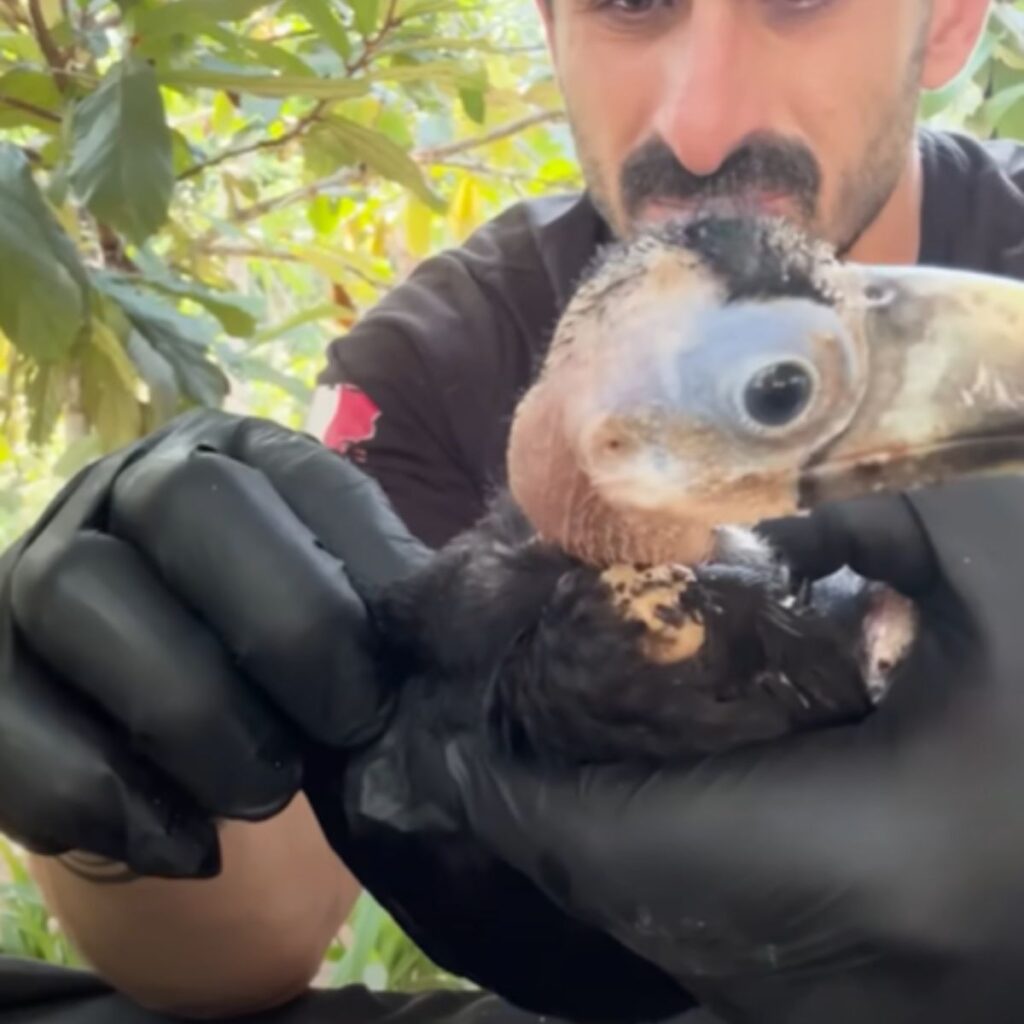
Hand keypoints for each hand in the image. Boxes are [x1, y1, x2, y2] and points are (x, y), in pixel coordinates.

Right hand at [1, 408, 693, 1020]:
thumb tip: (484, 608)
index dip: (349, 579)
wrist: (185, 727)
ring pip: (78, 589)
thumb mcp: (349, 616)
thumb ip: (395, 602)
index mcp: (240, 459)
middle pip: (184, 504)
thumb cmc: (291, 663)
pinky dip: (98, 791)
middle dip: (278, 626)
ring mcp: (44, 567)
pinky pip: (7, 716)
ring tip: (262, 796)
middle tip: (337, 730)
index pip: (298, 480)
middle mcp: (131, 488)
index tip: (391, 683)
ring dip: (190, 710)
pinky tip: (185, 842)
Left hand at [450, 474, 1023, 1023]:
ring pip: (705, 949)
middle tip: (503, 745)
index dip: (512, 793)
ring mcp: (914, 1012)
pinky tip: (698, 809)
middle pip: (645, 910)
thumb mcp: (990, 530)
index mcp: (882, 860)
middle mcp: (878, 981)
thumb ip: (835, 516)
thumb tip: (729, 522)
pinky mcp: (942, 1002)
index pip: (614, 839)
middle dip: (556, 828)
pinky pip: (774, 960)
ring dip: (627, 858)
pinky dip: (705, 885)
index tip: (451, 742)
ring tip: (571, 773)